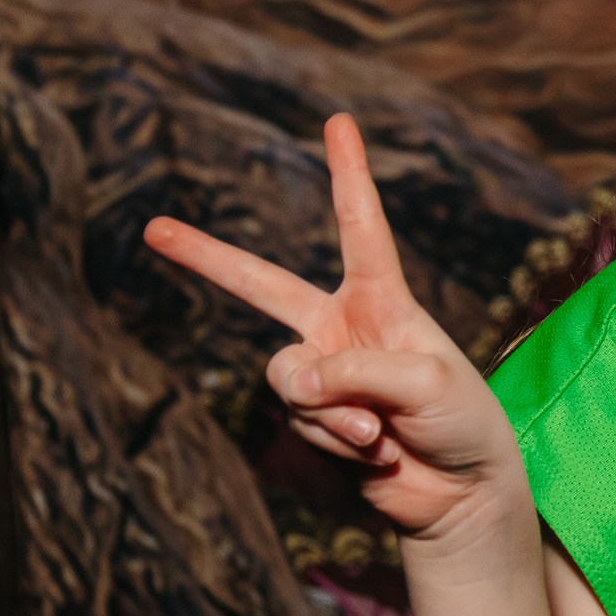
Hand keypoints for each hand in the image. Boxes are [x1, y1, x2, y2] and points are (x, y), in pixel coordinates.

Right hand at [142, 114, 522, 540]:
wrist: (462, 493)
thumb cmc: (462, 423)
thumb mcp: (425, 383)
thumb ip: (354, 371)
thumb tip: (291, 378)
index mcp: (382, 300)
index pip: (360, 227)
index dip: (348, 174)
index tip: (339, 122)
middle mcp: (342, 329)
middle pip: (262, 286)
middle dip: (206, 259)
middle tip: (153, 230)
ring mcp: (322, 375)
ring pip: (288, 378)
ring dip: (336, 411)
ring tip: (383, 433)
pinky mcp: (311, 420)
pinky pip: (299, 420)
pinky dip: (336, 439)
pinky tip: (374, 453)